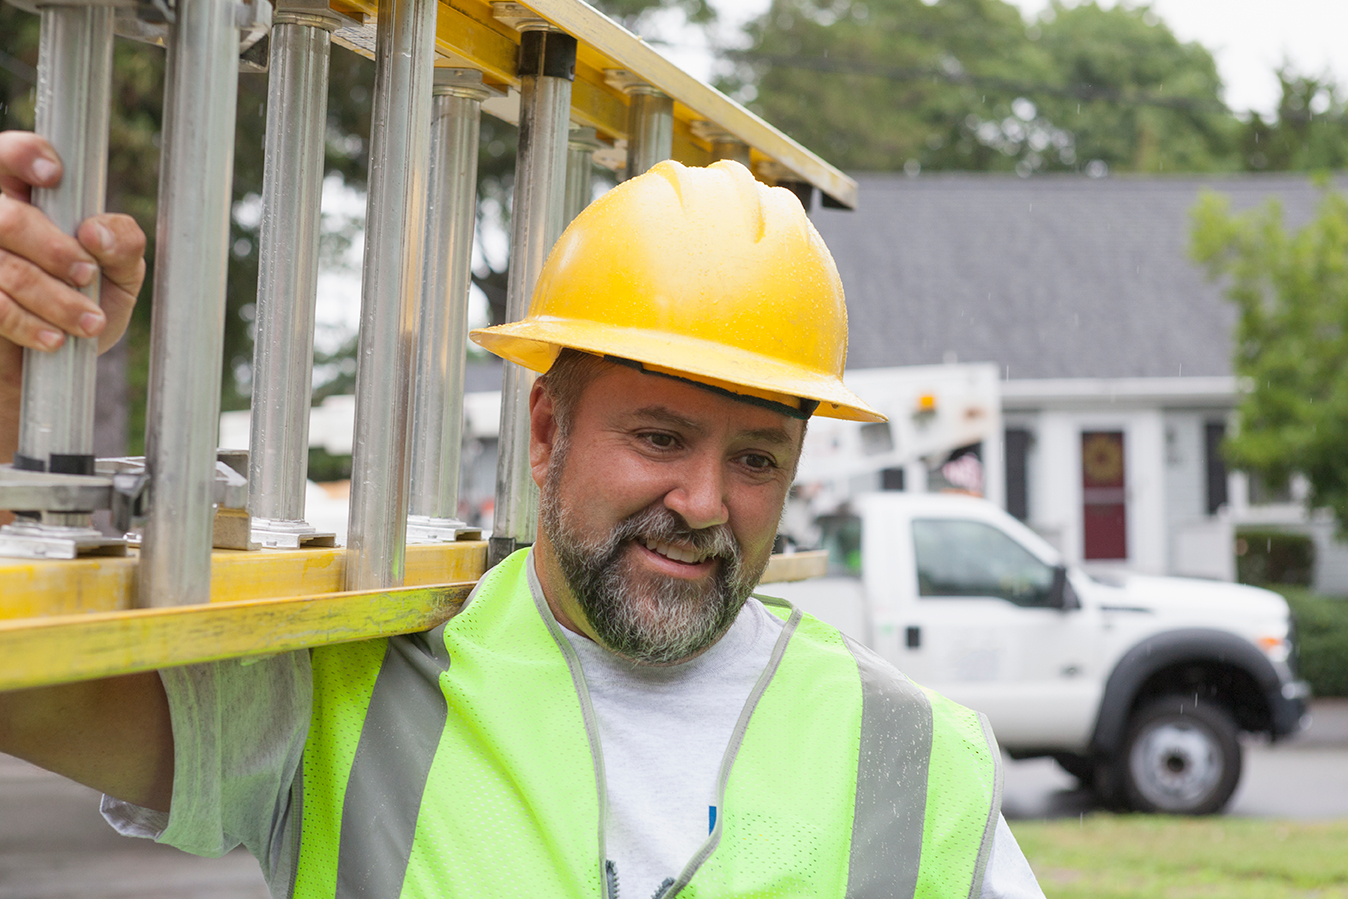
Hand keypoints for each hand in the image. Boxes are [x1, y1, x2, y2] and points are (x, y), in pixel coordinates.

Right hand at [0, 131, 145, 396]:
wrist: (55, 371)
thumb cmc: (87, 306)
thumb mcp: (119, 276)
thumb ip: (122, 245)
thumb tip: (94, 230)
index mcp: (25, 197)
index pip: (11, 154)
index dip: (25, 155)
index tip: (56, 178)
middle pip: (9, 218)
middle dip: (55, 250)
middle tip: (87, 274)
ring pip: (4, 266)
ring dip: (54, 299)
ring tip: (89, 323)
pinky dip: (28, 324)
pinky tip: (56, 340)